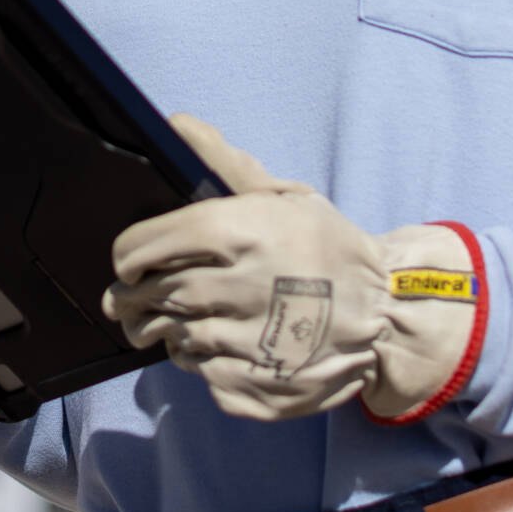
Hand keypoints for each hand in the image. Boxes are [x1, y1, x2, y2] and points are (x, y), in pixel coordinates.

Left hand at [102, 116, 481, 422]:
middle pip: (153, 295)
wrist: (386, 317)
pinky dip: (199, 361)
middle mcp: (244, 287)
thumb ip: (226, 165)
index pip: (149, 244)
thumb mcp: (288, 197)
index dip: (126, 254)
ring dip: (163, 328)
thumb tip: (177, 125)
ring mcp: (252, 344)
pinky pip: (203, 375)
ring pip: (174, 337)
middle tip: (128, 297)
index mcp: (245, 233)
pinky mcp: (258, 386)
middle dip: (130, 297)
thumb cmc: (331, 249)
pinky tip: (217, 345)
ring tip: (171, 318)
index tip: (126, 260)